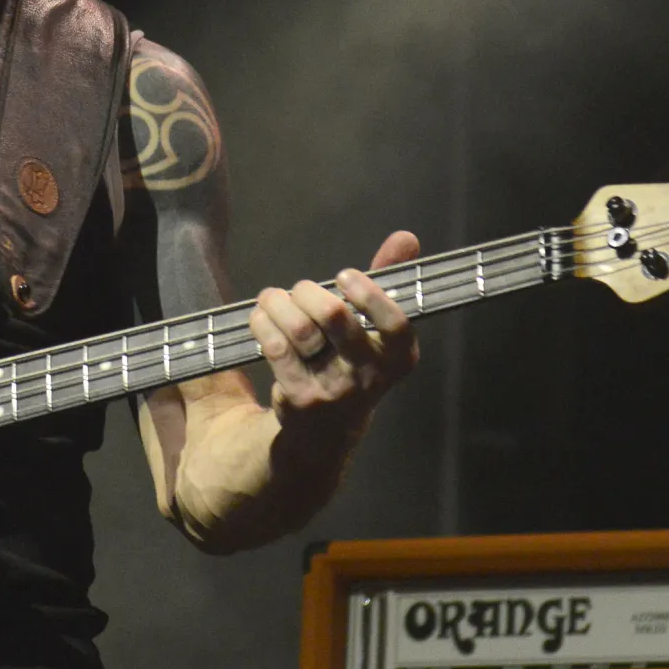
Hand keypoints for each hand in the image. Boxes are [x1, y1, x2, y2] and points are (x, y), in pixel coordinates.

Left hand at [251, 231, 420, 429]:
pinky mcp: (300, 399)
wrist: (326, 431)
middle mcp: (370, 376)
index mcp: (398, 356)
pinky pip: (276, 348)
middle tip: (300, 290)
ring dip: (278, 303)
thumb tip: (406, 237)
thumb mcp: (375, 326)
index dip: (368, 295)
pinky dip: (263, 323)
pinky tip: (261, 319)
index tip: (344, 276)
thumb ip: (388, 280)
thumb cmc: (351, 360)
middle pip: (335, 317)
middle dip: (308, 292)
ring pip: (300, 329)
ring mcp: (335, 390)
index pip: (395, 324)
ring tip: (272, 299)